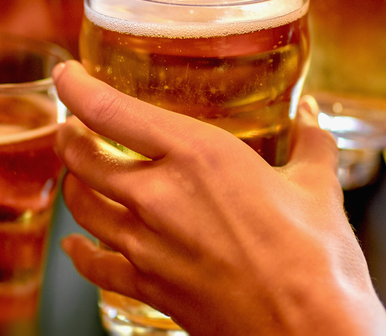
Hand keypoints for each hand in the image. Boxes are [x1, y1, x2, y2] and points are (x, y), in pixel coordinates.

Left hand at [52, 61, 385, 335]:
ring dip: (73, 185)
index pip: (111, 111)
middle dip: (70, 137)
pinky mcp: (150, 288)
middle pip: (84, 158)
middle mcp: (160, 196)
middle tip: (71, 127)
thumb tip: (311, 116)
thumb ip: (310, 143)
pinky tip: (74, 246)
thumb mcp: (318, 187)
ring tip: (76, 173)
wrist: (312, 332)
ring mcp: (149, 246)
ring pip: (83, 207)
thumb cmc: (316, 259)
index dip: (77, 88)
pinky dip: (79, 252)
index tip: (66, 75)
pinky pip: (95, 266)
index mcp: (198, 155)